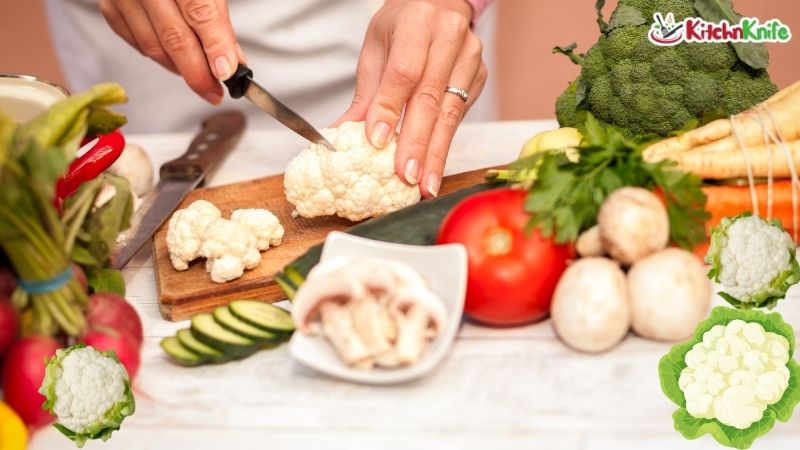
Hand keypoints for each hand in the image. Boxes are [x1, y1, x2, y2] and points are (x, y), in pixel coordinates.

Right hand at [99, 0, 243, 103]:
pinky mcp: (110, 6)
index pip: (199, 13)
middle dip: (198, 72)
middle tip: (214, 91)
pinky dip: (158, 56)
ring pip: (153, 47)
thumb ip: (218, 21)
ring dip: (179, 68)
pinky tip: (173, 58)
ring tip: (198, 76)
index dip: (215, 46)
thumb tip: (231, 60)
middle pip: (174, 37)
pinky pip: (136, 43)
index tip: (227, 72)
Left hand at [337, 0, 487, 197]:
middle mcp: (450, 38)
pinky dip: (444, 145)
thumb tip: (340, 136)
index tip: (378, 142)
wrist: (438, 6)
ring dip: (435, 153)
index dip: (390, 109)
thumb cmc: (401, 28)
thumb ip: (365, 95)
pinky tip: (433, 169)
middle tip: (405, 176)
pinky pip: (460, 117)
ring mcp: (470, 58)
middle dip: (417, 143)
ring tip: (423, 185)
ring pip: (450, 113)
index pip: (404, 71)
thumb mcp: (375, 51)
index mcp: (417, 22)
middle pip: (431, 98)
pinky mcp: (480, 78)